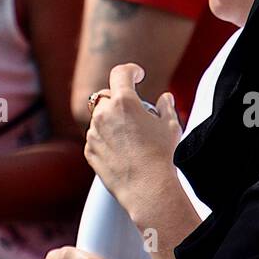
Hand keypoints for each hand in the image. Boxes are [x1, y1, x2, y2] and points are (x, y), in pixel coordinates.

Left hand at [85, 63, 182, 221]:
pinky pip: (95, 138)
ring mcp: (93, 132)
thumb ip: (166, 107)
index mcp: (124, 101)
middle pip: (105, 95)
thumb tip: (165, 98)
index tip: (137, 75)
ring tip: (131, 136)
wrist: (147, 188)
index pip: (121, 73)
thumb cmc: (161, 156)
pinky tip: (122, 151)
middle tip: (132, 109)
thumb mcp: (169, 126)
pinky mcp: (89, 150)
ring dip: (111, 120)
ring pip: (99, 118)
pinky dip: (105, 139)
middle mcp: (104, 113)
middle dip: (117, 98)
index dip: (130, 71)